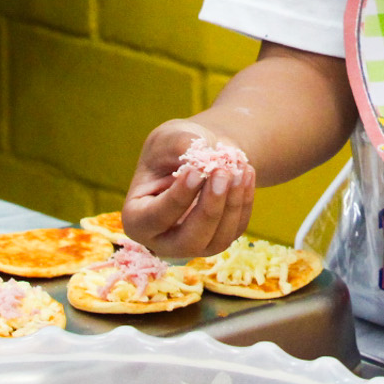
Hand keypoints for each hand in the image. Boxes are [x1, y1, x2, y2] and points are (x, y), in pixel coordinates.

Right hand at [121, 118, 255, 257]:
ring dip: (233, 205)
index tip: (197, 171)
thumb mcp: (169, 137)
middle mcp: (163, 241)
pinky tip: (246, 173)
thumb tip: (203, 159)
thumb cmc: (172, 148)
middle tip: (223, 172)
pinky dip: (244, 202)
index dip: (178, 198)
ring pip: (217, 240)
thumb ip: (181, 144)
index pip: (156, 218)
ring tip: (239, 168)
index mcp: (137, 219)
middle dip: (209, 208)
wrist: (196, 154)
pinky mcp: (218, 239)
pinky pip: (236, 229)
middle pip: (189, 240)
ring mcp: (193, 245)